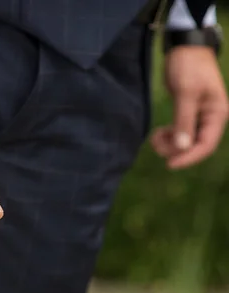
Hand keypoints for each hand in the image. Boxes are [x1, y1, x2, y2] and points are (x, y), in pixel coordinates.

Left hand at [151, 47, 228, 168]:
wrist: (184, 47)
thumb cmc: (189, 66)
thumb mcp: (185, 93)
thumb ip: (184, 120)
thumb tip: (182, 147)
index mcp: (217, 114)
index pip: (206, 145)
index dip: (189, 157)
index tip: (170, 164)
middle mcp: (211, 118)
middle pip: (195, 146)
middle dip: (176, 149)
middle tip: (156, 142)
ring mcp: (199, 117)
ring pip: (185, 141)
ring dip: (170, 144)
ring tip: (155, 136)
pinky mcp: (187, 113)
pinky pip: (179, 133)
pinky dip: (169, 136)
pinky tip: (159, 133)